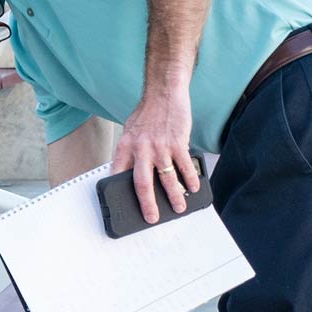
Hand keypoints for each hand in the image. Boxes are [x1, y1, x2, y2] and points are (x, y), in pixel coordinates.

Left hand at [114, 89, 199, 224]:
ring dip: (174, 196)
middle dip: (148, 204)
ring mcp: (160, 147)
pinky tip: (193, 187)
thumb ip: (130, 152)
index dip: (119, 192)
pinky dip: (190, 179)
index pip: (118, 174)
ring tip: (178, 208)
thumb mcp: (130, 131)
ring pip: (167, 179)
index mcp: (125, 146)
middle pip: (142, 183)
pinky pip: (184, 166)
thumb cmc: (147, 113)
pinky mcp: (178, 143)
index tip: (122, 206)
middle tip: (152, 218)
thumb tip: (130, 173)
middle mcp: (141, 149)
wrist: (164, 93)